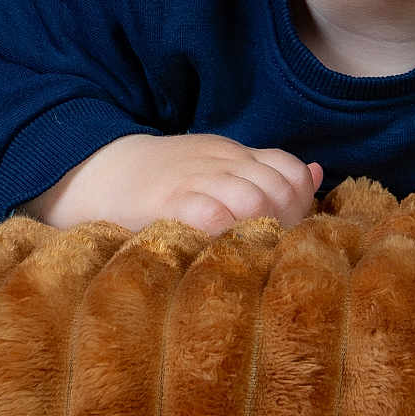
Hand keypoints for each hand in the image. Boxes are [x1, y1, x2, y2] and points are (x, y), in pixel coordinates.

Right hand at [21, 132, 322, 234]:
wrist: (95, 169)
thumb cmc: (162, 179)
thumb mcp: (216, 163)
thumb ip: (264, 171)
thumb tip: (318, 172)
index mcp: (232, 154)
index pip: (287, 167)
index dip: (300, 201)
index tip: (295, 232)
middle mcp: (219, 162)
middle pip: (276, 187)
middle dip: (287, 223)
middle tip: (278, 256)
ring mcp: (193, 181)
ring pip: (251, 199)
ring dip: (263, 230)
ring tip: (258, 261)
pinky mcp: (166, 204)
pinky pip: (210, 214)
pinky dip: (227, 234)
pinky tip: (228, 254)